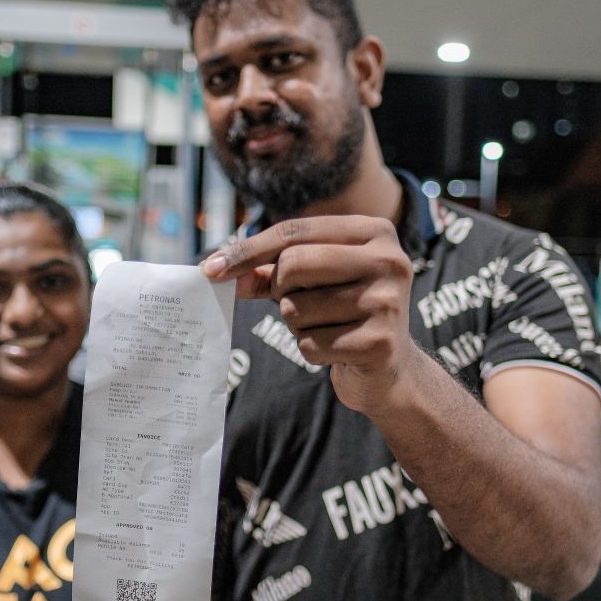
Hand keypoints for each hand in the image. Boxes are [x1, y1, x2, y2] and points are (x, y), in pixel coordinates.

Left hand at [203, 215, 419, 412]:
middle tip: (298, 302)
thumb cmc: (343, 313)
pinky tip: (337, 349)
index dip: (248, 249)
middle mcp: (389, 260)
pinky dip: (311, 351)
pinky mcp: (380, 343)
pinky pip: (311, 345)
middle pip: (293, 264)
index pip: (295, 231)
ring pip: (296, 308)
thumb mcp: (313, 281)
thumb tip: (218, 269)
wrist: (389, 369)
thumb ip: (268, 270)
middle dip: (281, 290)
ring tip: (326, 327)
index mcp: (375, 231)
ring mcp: (388, 302)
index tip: (211, 269)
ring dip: (297, 324)